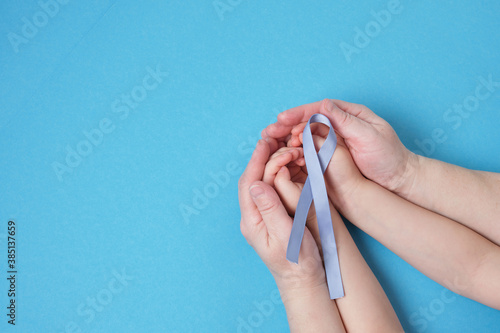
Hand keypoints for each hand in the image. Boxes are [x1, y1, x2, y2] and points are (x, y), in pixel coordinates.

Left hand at [238, 140, 325, 291]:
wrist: (304, 282)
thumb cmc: (297, 263)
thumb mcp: (286, 237)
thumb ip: (271, 210)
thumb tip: (257, 184)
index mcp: (252, 222)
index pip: (249, 184)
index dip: (256, 161)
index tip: (265, 143)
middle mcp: (253, 217)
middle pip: (253, 180)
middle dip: (263, 158)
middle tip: (277, 140)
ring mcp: (262, 216)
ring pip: (262, 183)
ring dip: (271, 163)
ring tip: (283, 146)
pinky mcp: (273, 216)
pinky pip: (272, 189)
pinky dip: (279, 174)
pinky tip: (288, 164)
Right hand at [262, 99, 417, 193]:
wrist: (397, 180)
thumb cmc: (388, 156)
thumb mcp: (369, 135)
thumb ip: (345, 120)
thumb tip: (323, 105)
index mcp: (350, 114)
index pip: (319, 109)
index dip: (299, 113)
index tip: (282, 118)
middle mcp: (339, 124)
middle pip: (308, 120)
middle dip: (287, 125)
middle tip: (268, 131)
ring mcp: (334, 140)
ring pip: (306, 135)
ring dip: (287, 138)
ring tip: (270, 142)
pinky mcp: (332, 155)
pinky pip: (310, 149)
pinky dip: (296, 151)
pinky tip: (285, 154)